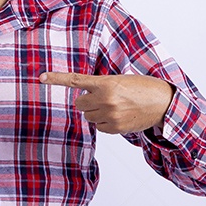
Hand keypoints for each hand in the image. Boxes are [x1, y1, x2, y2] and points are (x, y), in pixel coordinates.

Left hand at [40, 71, 173, 134]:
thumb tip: (86, 95)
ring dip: (96, 112)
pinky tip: (119, 116)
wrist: (164, 103)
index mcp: (106, 83)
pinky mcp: (115, 128)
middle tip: (103, 98)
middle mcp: (105, 100)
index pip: (75, 80)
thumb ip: (102, 85)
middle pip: (80, 104)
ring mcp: (110, 115)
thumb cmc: (144, 87)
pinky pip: (99, 127)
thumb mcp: (121, 79)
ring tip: (115, 106)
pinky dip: (105, 123)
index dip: (56, 79)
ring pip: (89, 117)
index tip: (41, 77)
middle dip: (88, 101)